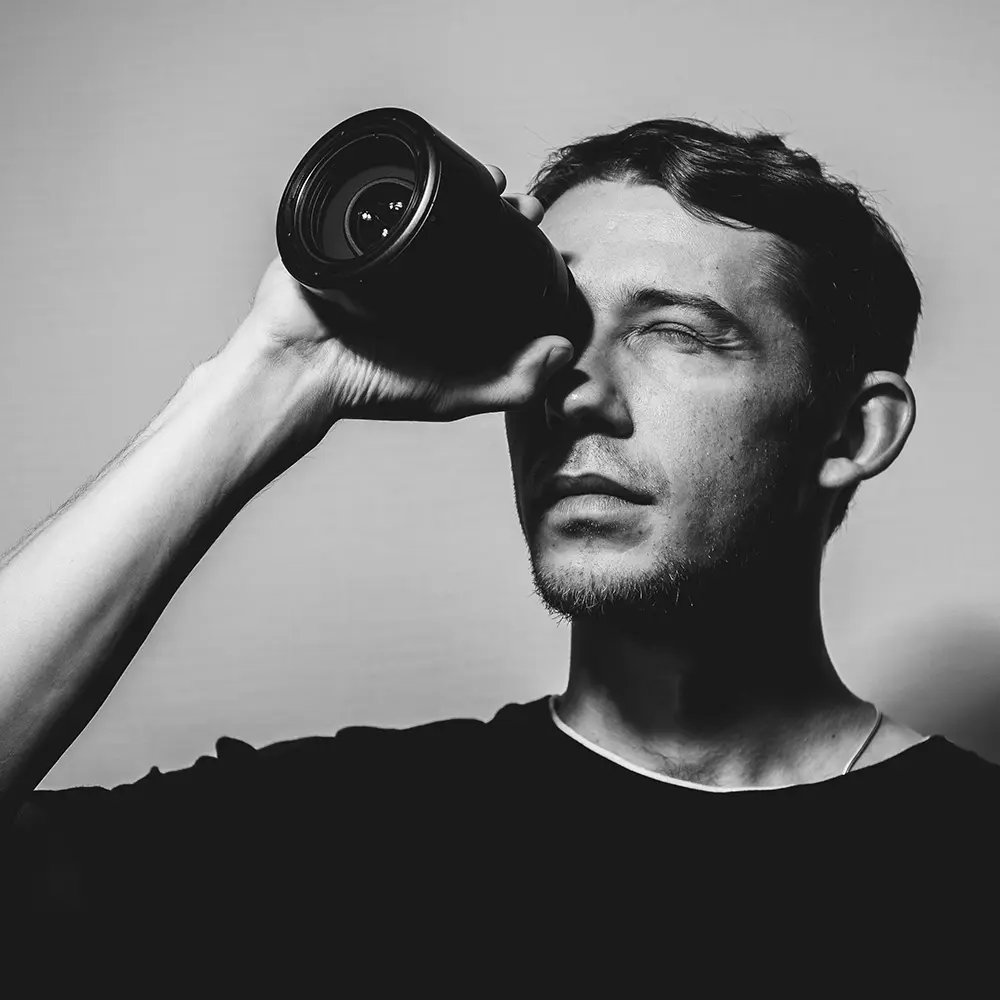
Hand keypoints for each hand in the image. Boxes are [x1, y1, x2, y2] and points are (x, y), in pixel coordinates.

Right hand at [224, 167, 574, 428]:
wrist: (302, 368)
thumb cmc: (375, 388)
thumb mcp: (453, 394)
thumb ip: (513, 383)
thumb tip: (566, 350)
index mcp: (445, 306)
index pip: (492, 264)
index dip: (522, 244)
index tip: (542, 230)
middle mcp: (420, 275)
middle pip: (468, 229)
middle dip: (501, 211)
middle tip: (525, 205)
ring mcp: (383, 249)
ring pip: (429, 206)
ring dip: (462, 187)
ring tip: (492, 180)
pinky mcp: (347, 226)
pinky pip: (377, 192)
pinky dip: (405, 177)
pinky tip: (434, 168)